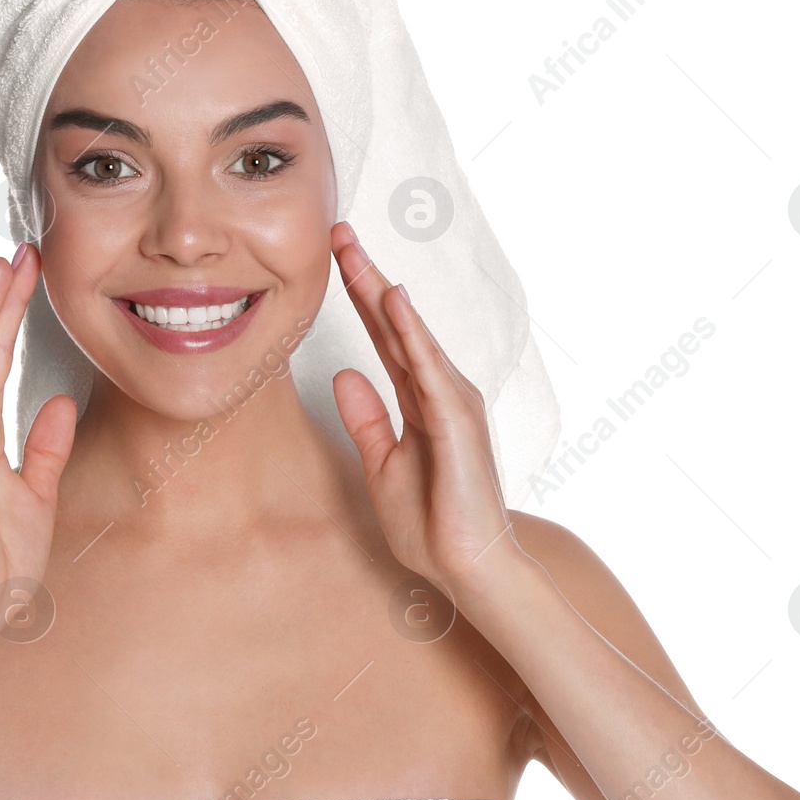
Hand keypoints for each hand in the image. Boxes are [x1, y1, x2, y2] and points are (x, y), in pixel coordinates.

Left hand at [329, 221, 531, 602]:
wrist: (467, 567)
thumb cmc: (431, 523)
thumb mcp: (381, 464)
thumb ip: (366, 418)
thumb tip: (343, 374)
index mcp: (418, 402)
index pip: (383, 338)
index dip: (358, 298)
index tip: (332, 259)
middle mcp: (437, 392)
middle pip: (394, 326)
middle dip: (365, 278)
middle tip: (337, 233)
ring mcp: (451, 403)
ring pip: (410, 337)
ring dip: (382, 293)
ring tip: (354, 252)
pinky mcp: (456, 422)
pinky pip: (428, 369)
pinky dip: (410, 334)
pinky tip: (392, 302)